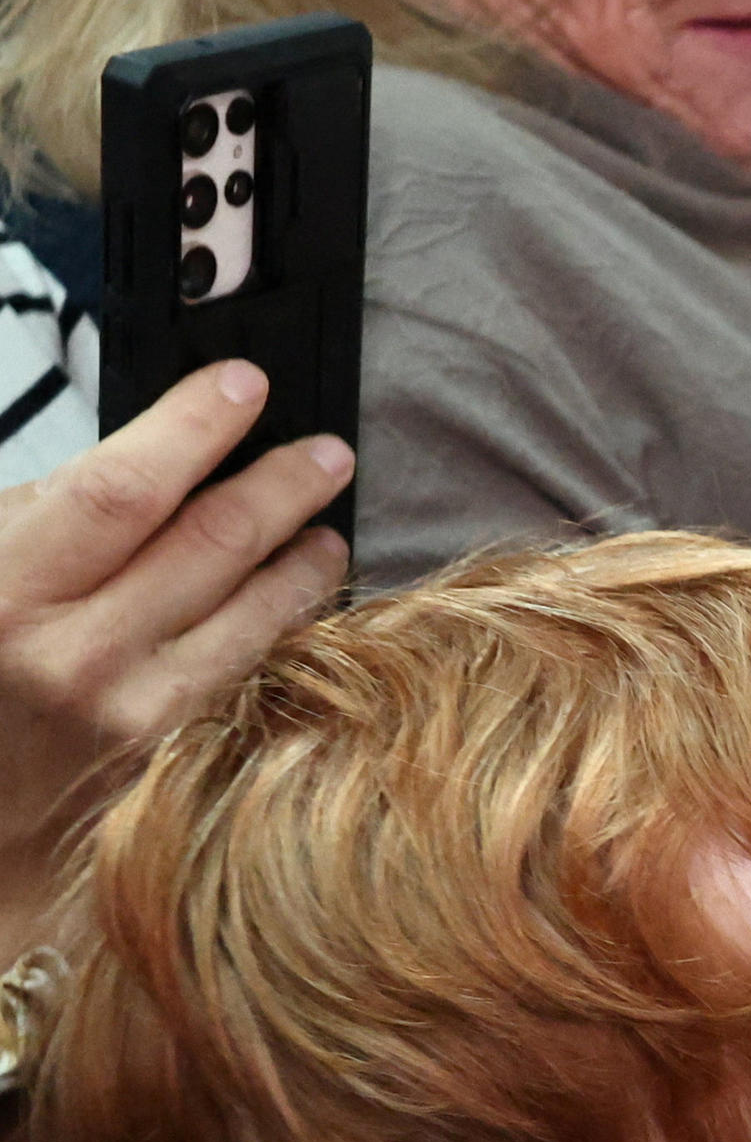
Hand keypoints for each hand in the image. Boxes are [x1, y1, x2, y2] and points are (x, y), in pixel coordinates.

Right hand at [0, 361, 347, 942]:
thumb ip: (44, 515)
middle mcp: (69, 655)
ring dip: (302, 556)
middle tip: (326, 450)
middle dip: (281, 484)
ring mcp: (124, 713)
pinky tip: (298, 594)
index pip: (124, 488)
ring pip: (250, 613)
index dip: (194, 426)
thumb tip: (155, 460)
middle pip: (211, 543)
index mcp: (4, 591)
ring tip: (327, 520)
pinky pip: (242, 671)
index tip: (241, 384)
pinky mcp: (159, 756)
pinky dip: (279, 622)